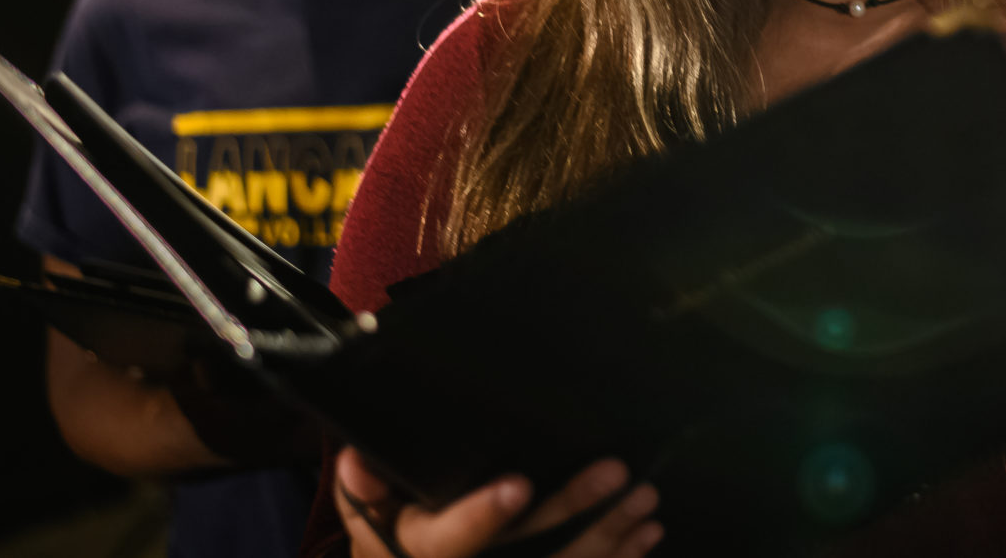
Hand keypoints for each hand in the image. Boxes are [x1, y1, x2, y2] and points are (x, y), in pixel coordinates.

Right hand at [335, 447, 661, 557]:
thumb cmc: (391, 538)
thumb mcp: (369, 516)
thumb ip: (367, 488)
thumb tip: (359, 457)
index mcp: (422, 555)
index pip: (451, 541)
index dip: (482, 517)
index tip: (518, 485)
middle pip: (528, 552)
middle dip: (574, 513)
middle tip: (616, 474)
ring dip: (610, 537)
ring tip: (645, 500)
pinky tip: (646, 535)